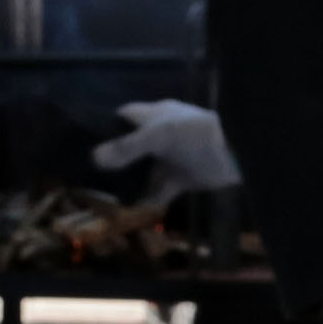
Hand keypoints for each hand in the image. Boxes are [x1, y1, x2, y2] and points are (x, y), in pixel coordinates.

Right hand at [91, 100, 237, 201]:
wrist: (237, 154)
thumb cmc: (195, 135)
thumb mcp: (159, 136)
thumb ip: (128, 147)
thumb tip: (94, 158)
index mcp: (155, 115)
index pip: (124, 116)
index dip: (106, 126)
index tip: (85, 141)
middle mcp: (160, 135)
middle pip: (131, 146)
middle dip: (114, 159)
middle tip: (90, 173)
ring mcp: (171, 157)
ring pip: (145, 170)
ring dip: (130, 181)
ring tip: (105, 194)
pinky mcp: (181, 177)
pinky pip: (160, 190)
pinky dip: (149, 199)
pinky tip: (132, 208)